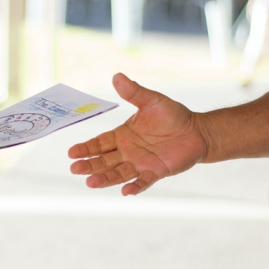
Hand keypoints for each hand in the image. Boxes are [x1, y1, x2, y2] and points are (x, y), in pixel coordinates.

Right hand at [69, 73, 207, 195]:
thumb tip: (117, 76)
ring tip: (90, 183)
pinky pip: (143, 181)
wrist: (196, 130)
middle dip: (89, 165)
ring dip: (105, 179)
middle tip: (75, 169)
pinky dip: (134, 187)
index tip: (71, 153)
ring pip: (118, 173)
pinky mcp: (156, 172)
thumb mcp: (151, 101)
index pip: (99, 143)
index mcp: (122, 136)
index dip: (86, 148)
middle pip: (104, 161)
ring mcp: (140, 163)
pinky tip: (125, 191)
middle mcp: (127, 152)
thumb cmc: (172, 115)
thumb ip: (133, 92)